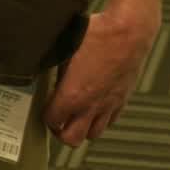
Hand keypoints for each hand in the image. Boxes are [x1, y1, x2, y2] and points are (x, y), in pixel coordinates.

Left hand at [43, 11, 158, 145]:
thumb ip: (54, 67)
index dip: (45, 115)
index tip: (44, 105)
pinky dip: (101, 120)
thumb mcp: (65, 47)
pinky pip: (110, 121)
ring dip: (82, 128)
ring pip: (93, 134)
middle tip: (57, 120)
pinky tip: (95, 106)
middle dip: (60, 133)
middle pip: (72, 139)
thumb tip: (41, 67)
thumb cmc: (97, 34)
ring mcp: (108, 105)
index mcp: (72, 95)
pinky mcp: (122, 99)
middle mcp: (90, 106)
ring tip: (76, 115)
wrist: (129, 31)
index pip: (52, 120)